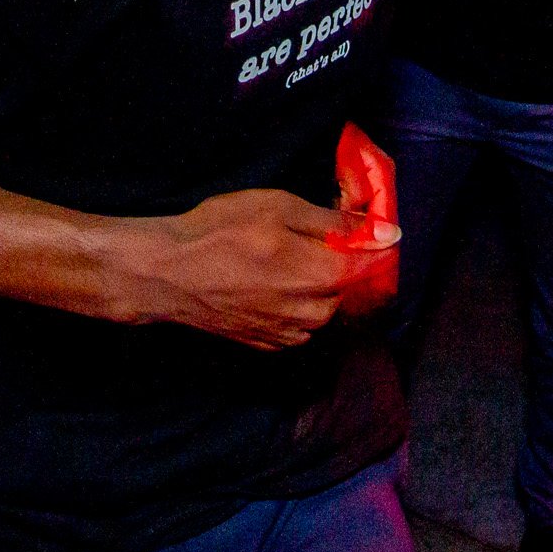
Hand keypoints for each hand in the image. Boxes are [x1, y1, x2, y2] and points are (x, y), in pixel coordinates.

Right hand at [149, 187, 401, 350]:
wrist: (168, 273)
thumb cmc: (220, 232)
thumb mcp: (278, 207)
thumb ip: (333, 222)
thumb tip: (384, 231)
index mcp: (320, 275)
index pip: (370, 266)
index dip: (366, 244)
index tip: (350, 230)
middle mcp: (311, 312)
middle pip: (344, 288)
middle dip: (332, 264)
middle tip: (300, 239)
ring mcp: (287, 333)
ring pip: (321, 310)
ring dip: (312, 287)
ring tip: (277, 262)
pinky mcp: (266, 344)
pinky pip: (296, 326)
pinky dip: (291, 306)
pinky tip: (265, 285)